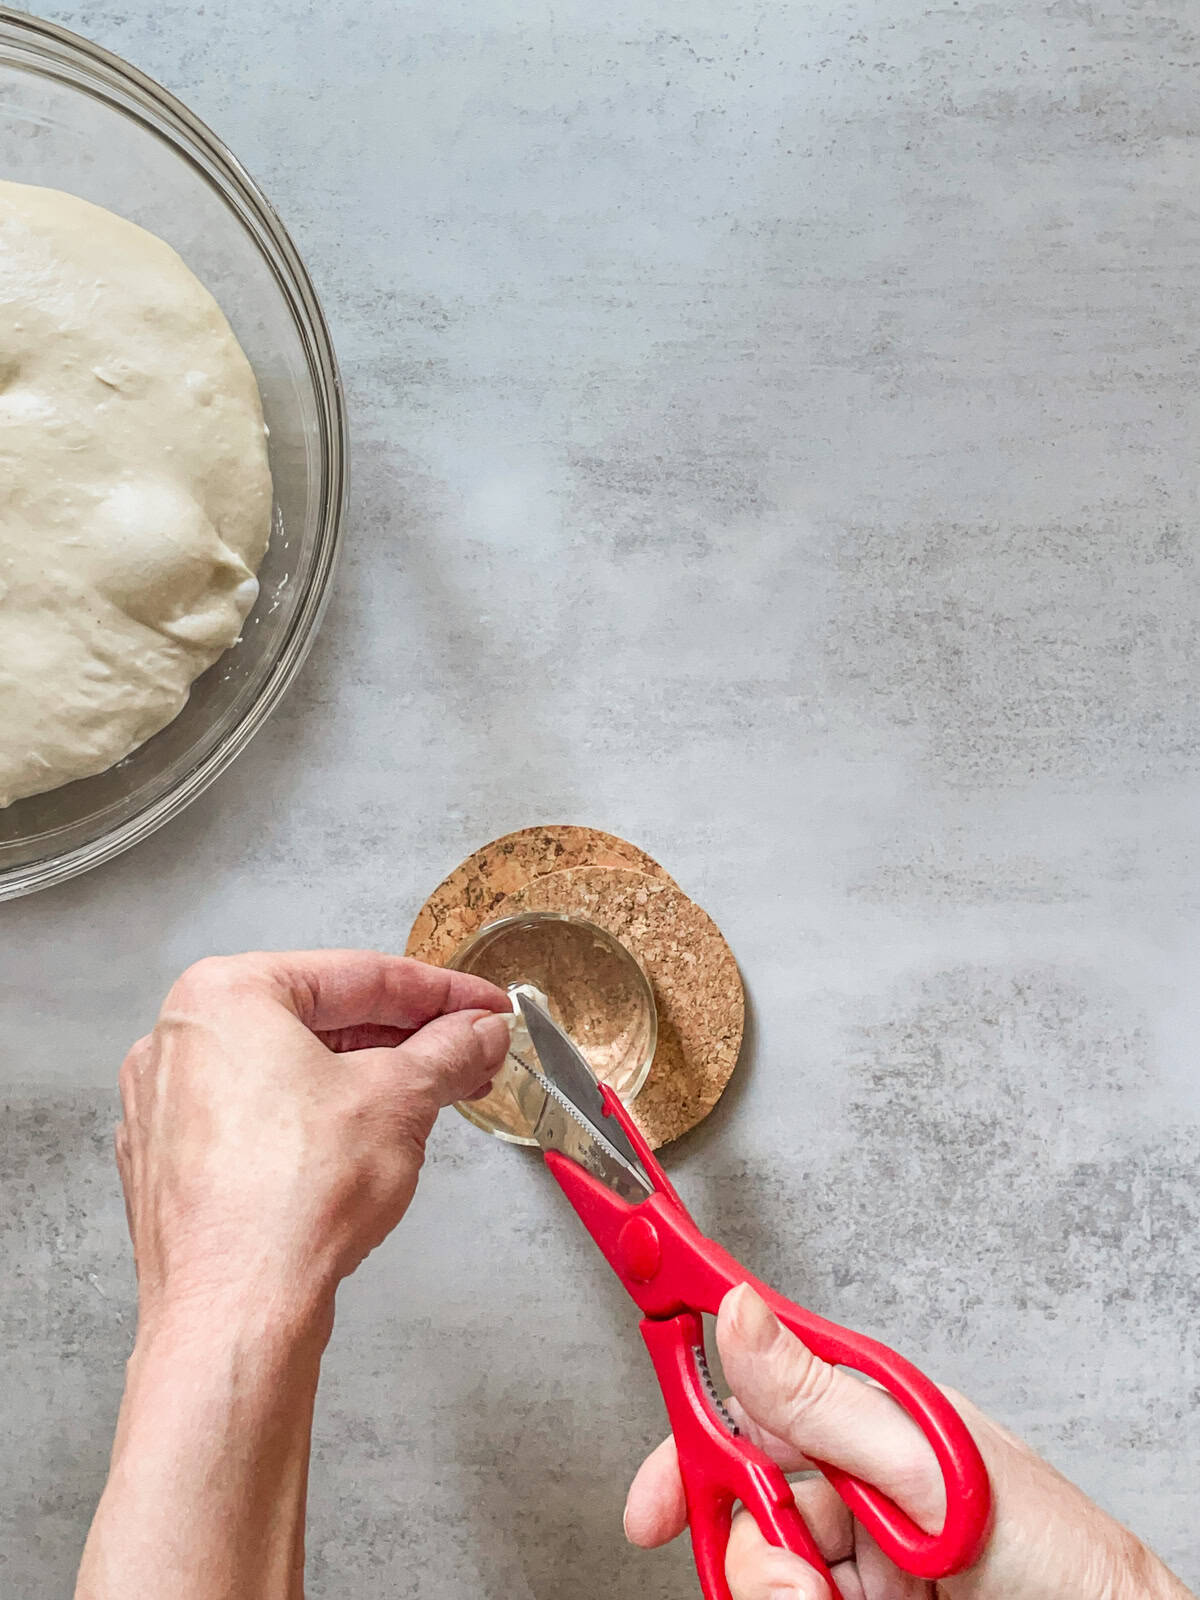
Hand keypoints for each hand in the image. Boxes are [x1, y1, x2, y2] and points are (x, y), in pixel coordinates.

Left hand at [78, 950, 513, 1599]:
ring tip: (432, 1098)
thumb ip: (449, 1051)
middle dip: (404, 1039)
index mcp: (224, 995)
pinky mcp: (170, 1168)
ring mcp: (165, 1107)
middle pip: (319, 1020)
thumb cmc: (292, 1200)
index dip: (440, 992)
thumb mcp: (401, 1100)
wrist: (233, 1317)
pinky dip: (314, 1122)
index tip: (484, 1007)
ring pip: (287, 1072)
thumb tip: (479, 1033)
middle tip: (470, 1053)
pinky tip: (366, 1144)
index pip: (357, 975)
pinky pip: (257, 1121)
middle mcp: (179, 1040)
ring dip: (364, 1080)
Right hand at [624, 1284, 1191, 1599]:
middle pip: (742, 1514)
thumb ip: (822, 1397)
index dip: (686, 1456)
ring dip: (789, 1596)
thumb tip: (737, 1315)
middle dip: (752, 1556)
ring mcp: (855, 1557)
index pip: (742, 1411)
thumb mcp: (930, 1463)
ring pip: (762, 1577)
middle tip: (801, 1581)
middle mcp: (850, 1485)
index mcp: (862, 1419)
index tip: (650, 1508)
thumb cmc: (1054, 1550)